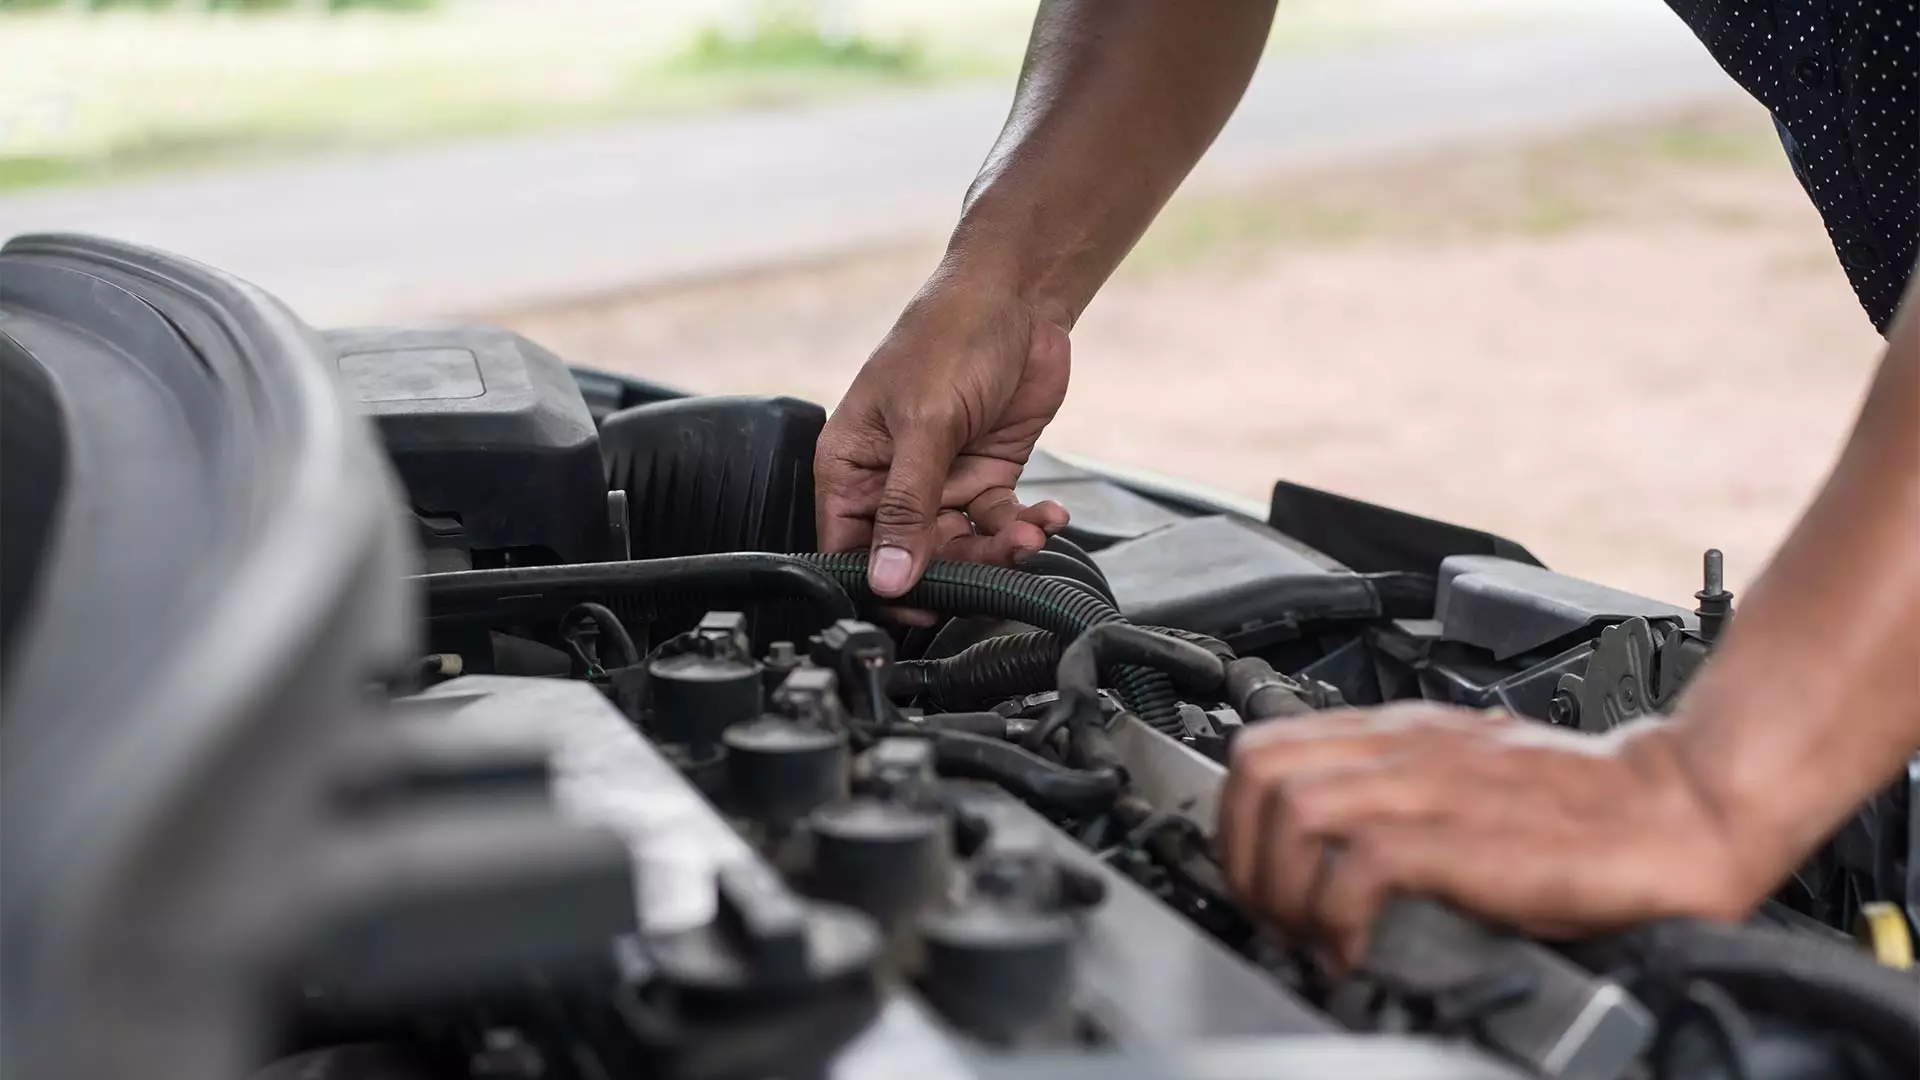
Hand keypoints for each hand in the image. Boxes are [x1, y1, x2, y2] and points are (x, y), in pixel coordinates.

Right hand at [816, 269, 1071, 597]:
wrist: (1018, 299)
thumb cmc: (950, 337)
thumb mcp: (925, 423)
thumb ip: (907, 506)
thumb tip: (887, 578)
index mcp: (850, 466)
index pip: (849, 548)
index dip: (881, 583)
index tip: (922, 603)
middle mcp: (890, 481)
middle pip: (912, 557)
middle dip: (959, 566)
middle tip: (996, 561)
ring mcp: (940, 481)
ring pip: (961, 547)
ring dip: (999, 550)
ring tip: (1030, 536)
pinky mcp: (985, 476)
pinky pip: (999, 524)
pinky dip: (1025, 528)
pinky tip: (1046, 517)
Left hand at [1217, 705, 1756, 966]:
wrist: (1678, 810)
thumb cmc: (1583, 809)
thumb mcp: (1467, 783)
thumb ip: (1401, 795)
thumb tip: (1333, 852)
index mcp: (1402, 735)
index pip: (1266, 746)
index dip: (1238, 820)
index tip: (1257, 878)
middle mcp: (1405, 750)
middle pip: (1257, 772)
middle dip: (1242, 855)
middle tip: (1274, 915)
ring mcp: (1432, 788)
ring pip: (1292, 809)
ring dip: (1282, 888)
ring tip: (1310, 936)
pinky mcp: (1465, 837)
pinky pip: (1359, 862)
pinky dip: (1337, 914)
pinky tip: (1355, 949)